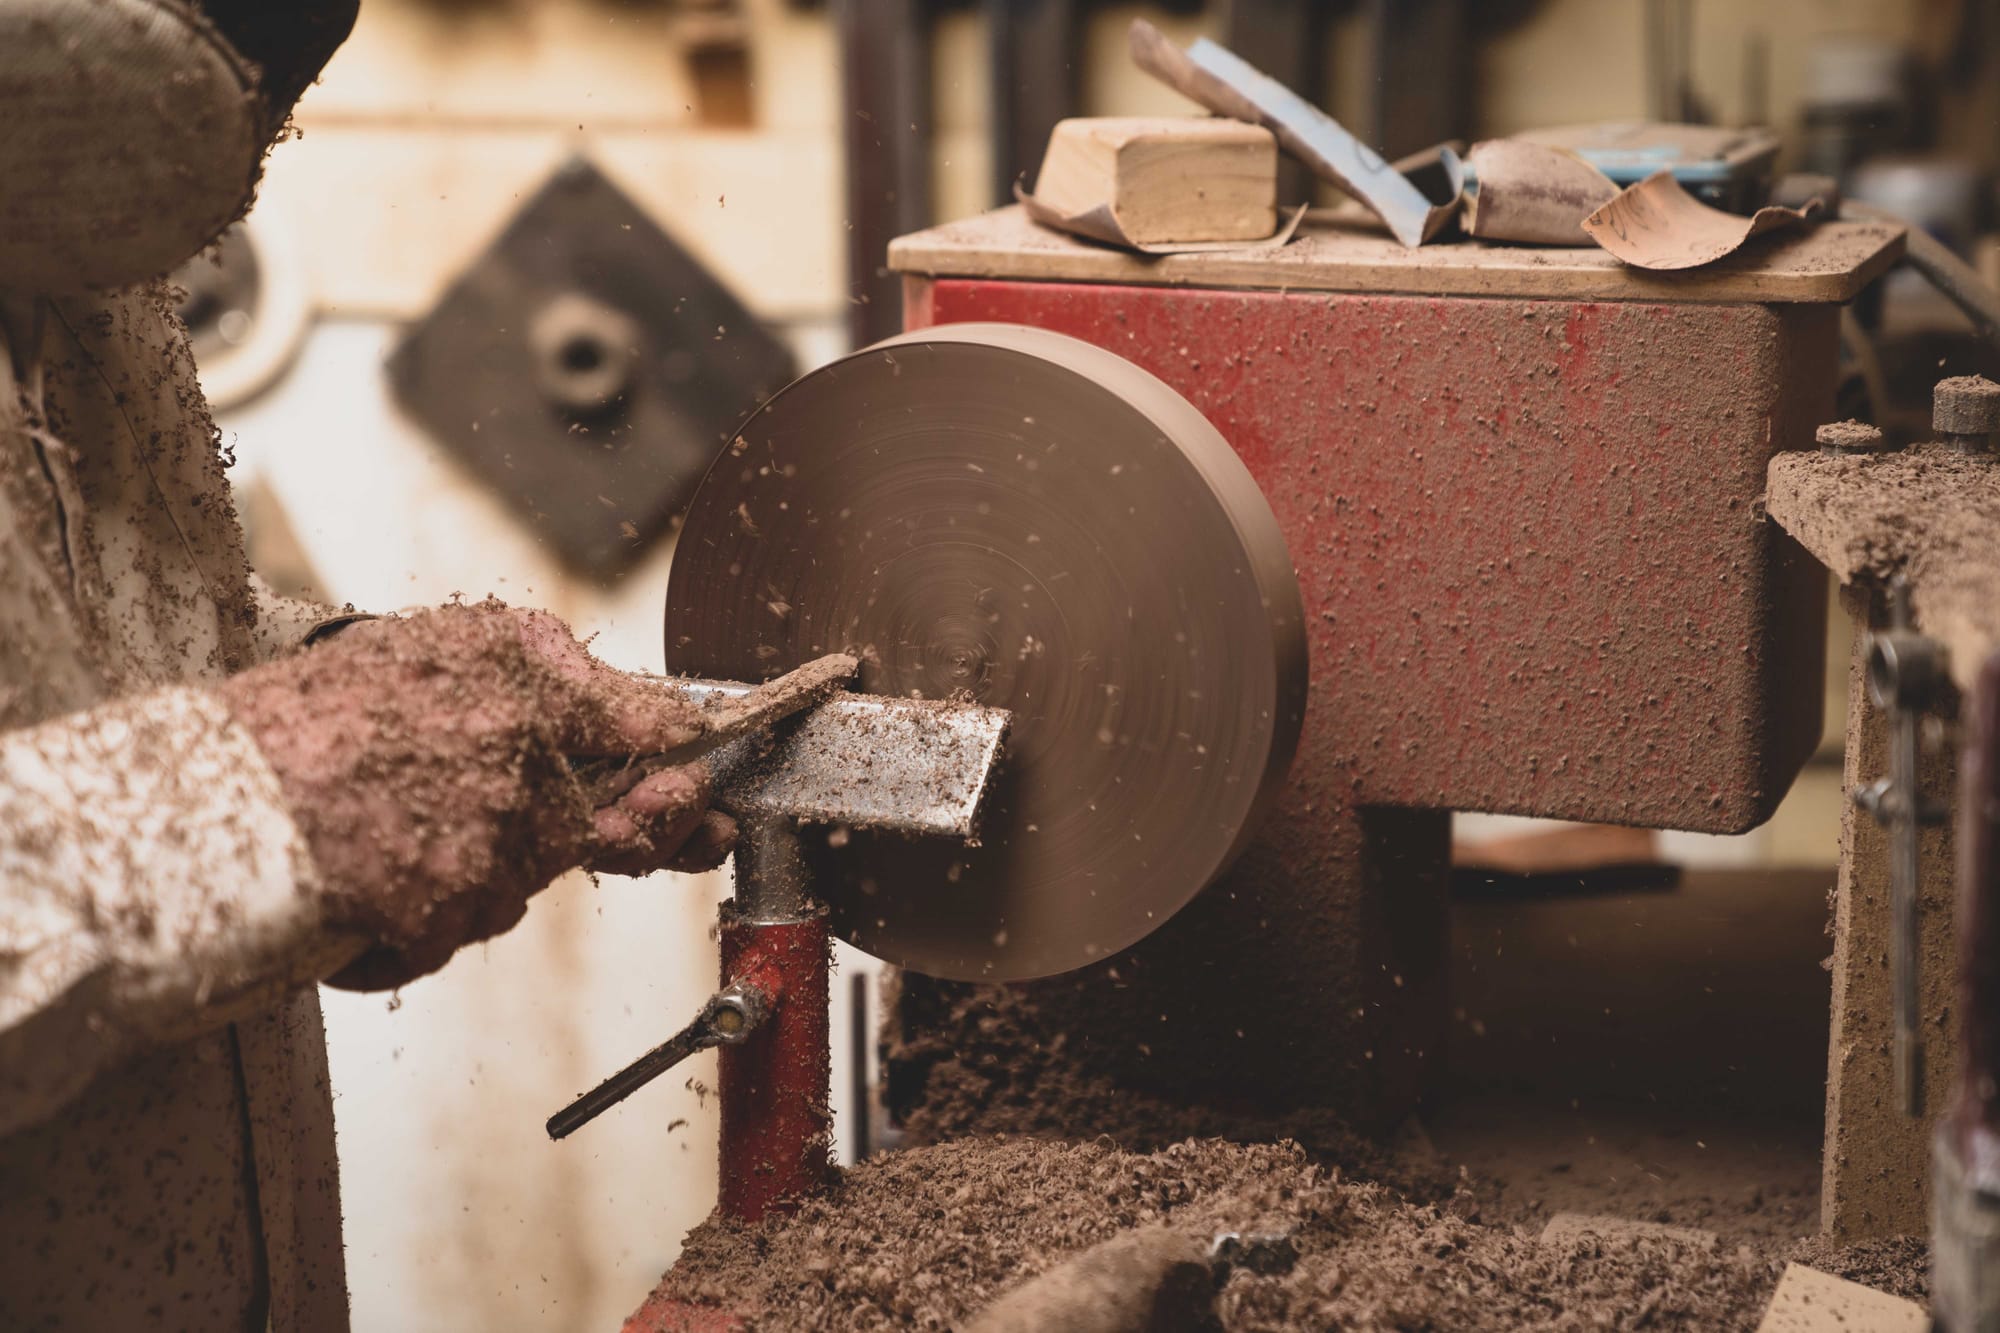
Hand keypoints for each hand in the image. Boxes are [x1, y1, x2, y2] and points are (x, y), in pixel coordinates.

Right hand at [217, 599, 734, 989]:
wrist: (193, 802)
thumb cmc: (286, 727)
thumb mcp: (409, 650)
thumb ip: (518, 667)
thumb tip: (603, 689)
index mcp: (514, 672)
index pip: (644, 720)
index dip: (689, 754)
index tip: (717, 775)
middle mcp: (520, 752)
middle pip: (606, 821)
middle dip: (630, 832)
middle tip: (686, 835)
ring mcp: (491, 841)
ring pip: (516, 882)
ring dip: (470, 877)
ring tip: (382, 842)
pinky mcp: (452, 913)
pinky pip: (451, 929)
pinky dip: (410, 922)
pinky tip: (357, 888)